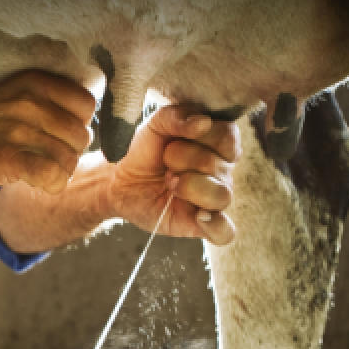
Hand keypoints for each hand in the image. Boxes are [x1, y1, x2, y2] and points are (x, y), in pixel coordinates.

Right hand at [0, 70, 95, 193]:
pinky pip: (53, 176)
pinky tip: (34, 183)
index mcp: (34, 82)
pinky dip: (51, 185)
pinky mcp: (8, 159)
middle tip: (44, 159)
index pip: (86, 105)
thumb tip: (84, 129)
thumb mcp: (13, 97)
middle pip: (81, 136)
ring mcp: (18, 130)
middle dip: (68, 153)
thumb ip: (47, 104)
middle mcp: (29, 102)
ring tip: (36, 172)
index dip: (77, 125)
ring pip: (69, 159)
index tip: (57, 136)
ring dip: (58, 173)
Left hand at [109, 105, 239, 244]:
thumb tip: (203, 122)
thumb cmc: (143, 150)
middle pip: (217, 165)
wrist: (119, 180)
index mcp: (218, 143)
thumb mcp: (155, 124)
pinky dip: (216, 226)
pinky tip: (198, 216)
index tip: (174, 140)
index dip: (200, 137)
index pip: (228, 136)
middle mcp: (222, 171)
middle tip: (165, 165)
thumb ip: (177, 116)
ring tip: (170, 184)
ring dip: (190, 187)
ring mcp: (213, 198)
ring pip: (222, 195)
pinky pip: (224, 232)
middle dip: (182, 161)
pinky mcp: (202, 224)